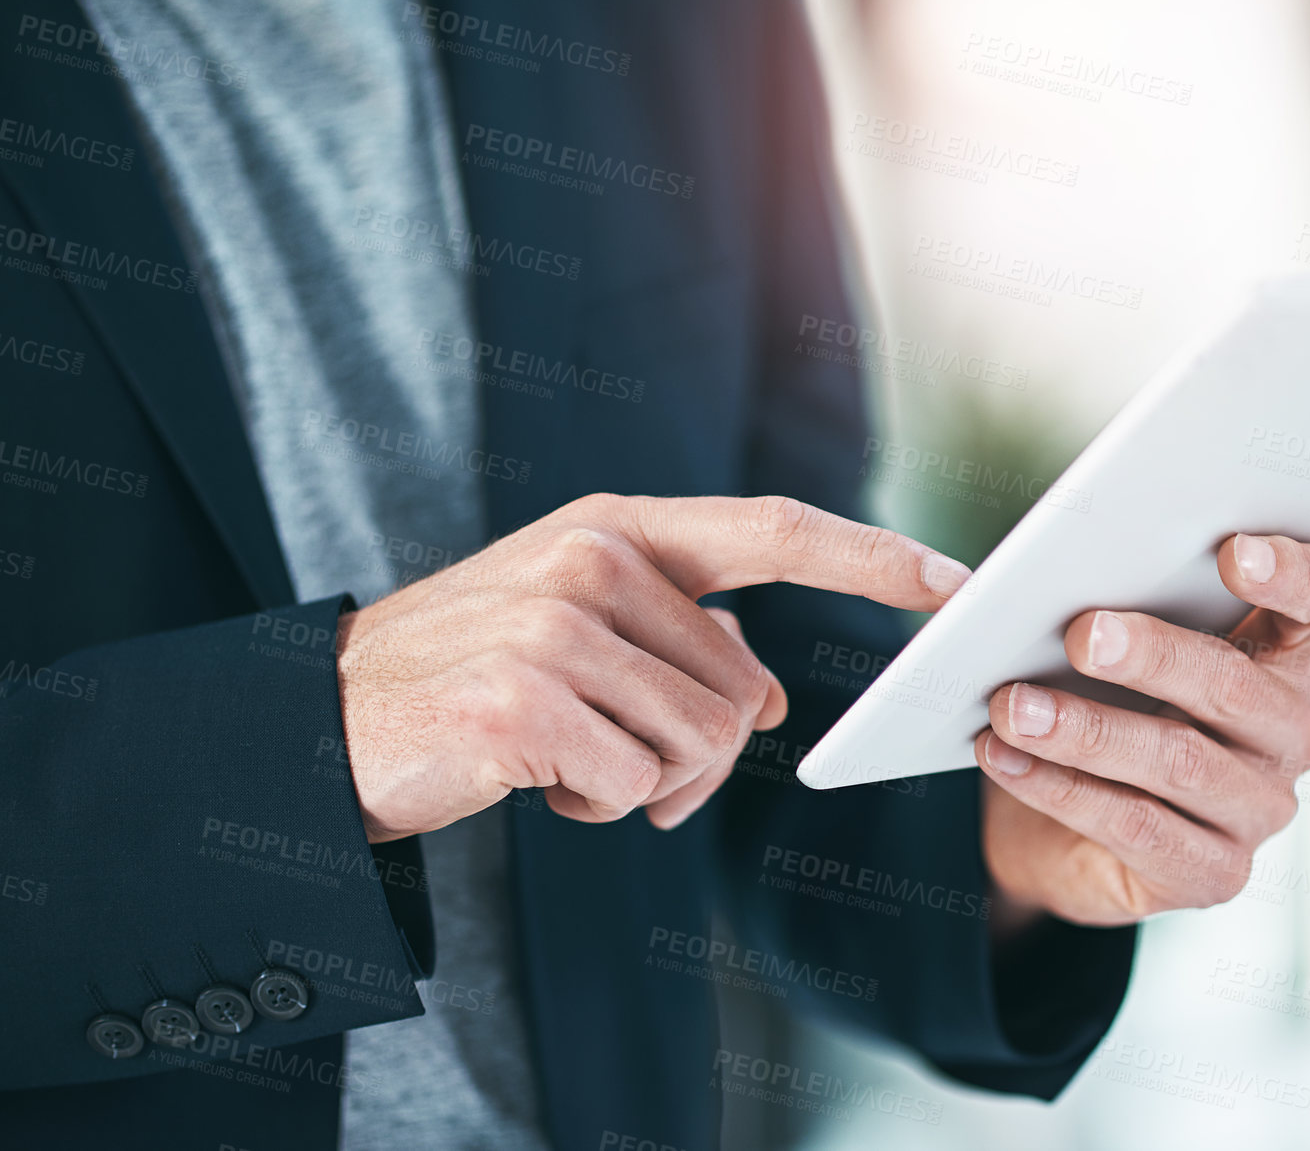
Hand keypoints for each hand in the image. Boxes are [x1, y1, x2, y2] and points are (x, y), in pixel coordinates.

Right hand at [337, 493, 969, 841]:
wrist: (330, 715)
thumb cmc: (478, 674)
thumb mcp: (585, 634)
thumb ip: (685, 642)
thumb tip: (774, 692)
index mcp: (620, 529)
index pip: (774, 531)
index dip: (871, 557)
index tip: (954, 582)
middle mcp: (594, 559)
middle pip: (744, 692)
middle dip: (701, 754)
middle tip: (622, 759)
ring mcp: (557, 626)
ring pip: (699, 745)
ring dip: (644, 782)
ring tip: (566, 757)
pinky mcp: (525, 700)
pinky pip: (633, 789)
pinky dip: (596, 806)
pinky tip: (531, 776)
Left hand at [976, 534, 1309, 927]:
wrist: (1055, 831)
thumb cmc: (1092, 705)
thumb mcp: (1098, 648)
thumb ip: (1086, 602)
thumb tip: (1002, 578)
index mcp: (1283, 654)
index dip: (1294, 573)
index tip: (1232, 550)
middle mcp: (1291, 732)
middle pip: (1236, 683)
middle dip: (1153, 654)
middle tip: (1081, 633)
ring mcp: (1259, 809)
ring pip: (1179, 759)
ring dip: (1086, 729)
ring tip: (1012, 704)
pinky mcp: (1214, 874)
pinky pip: (1136, 825)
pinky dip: (1061, 788)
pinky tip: (1005, 757)